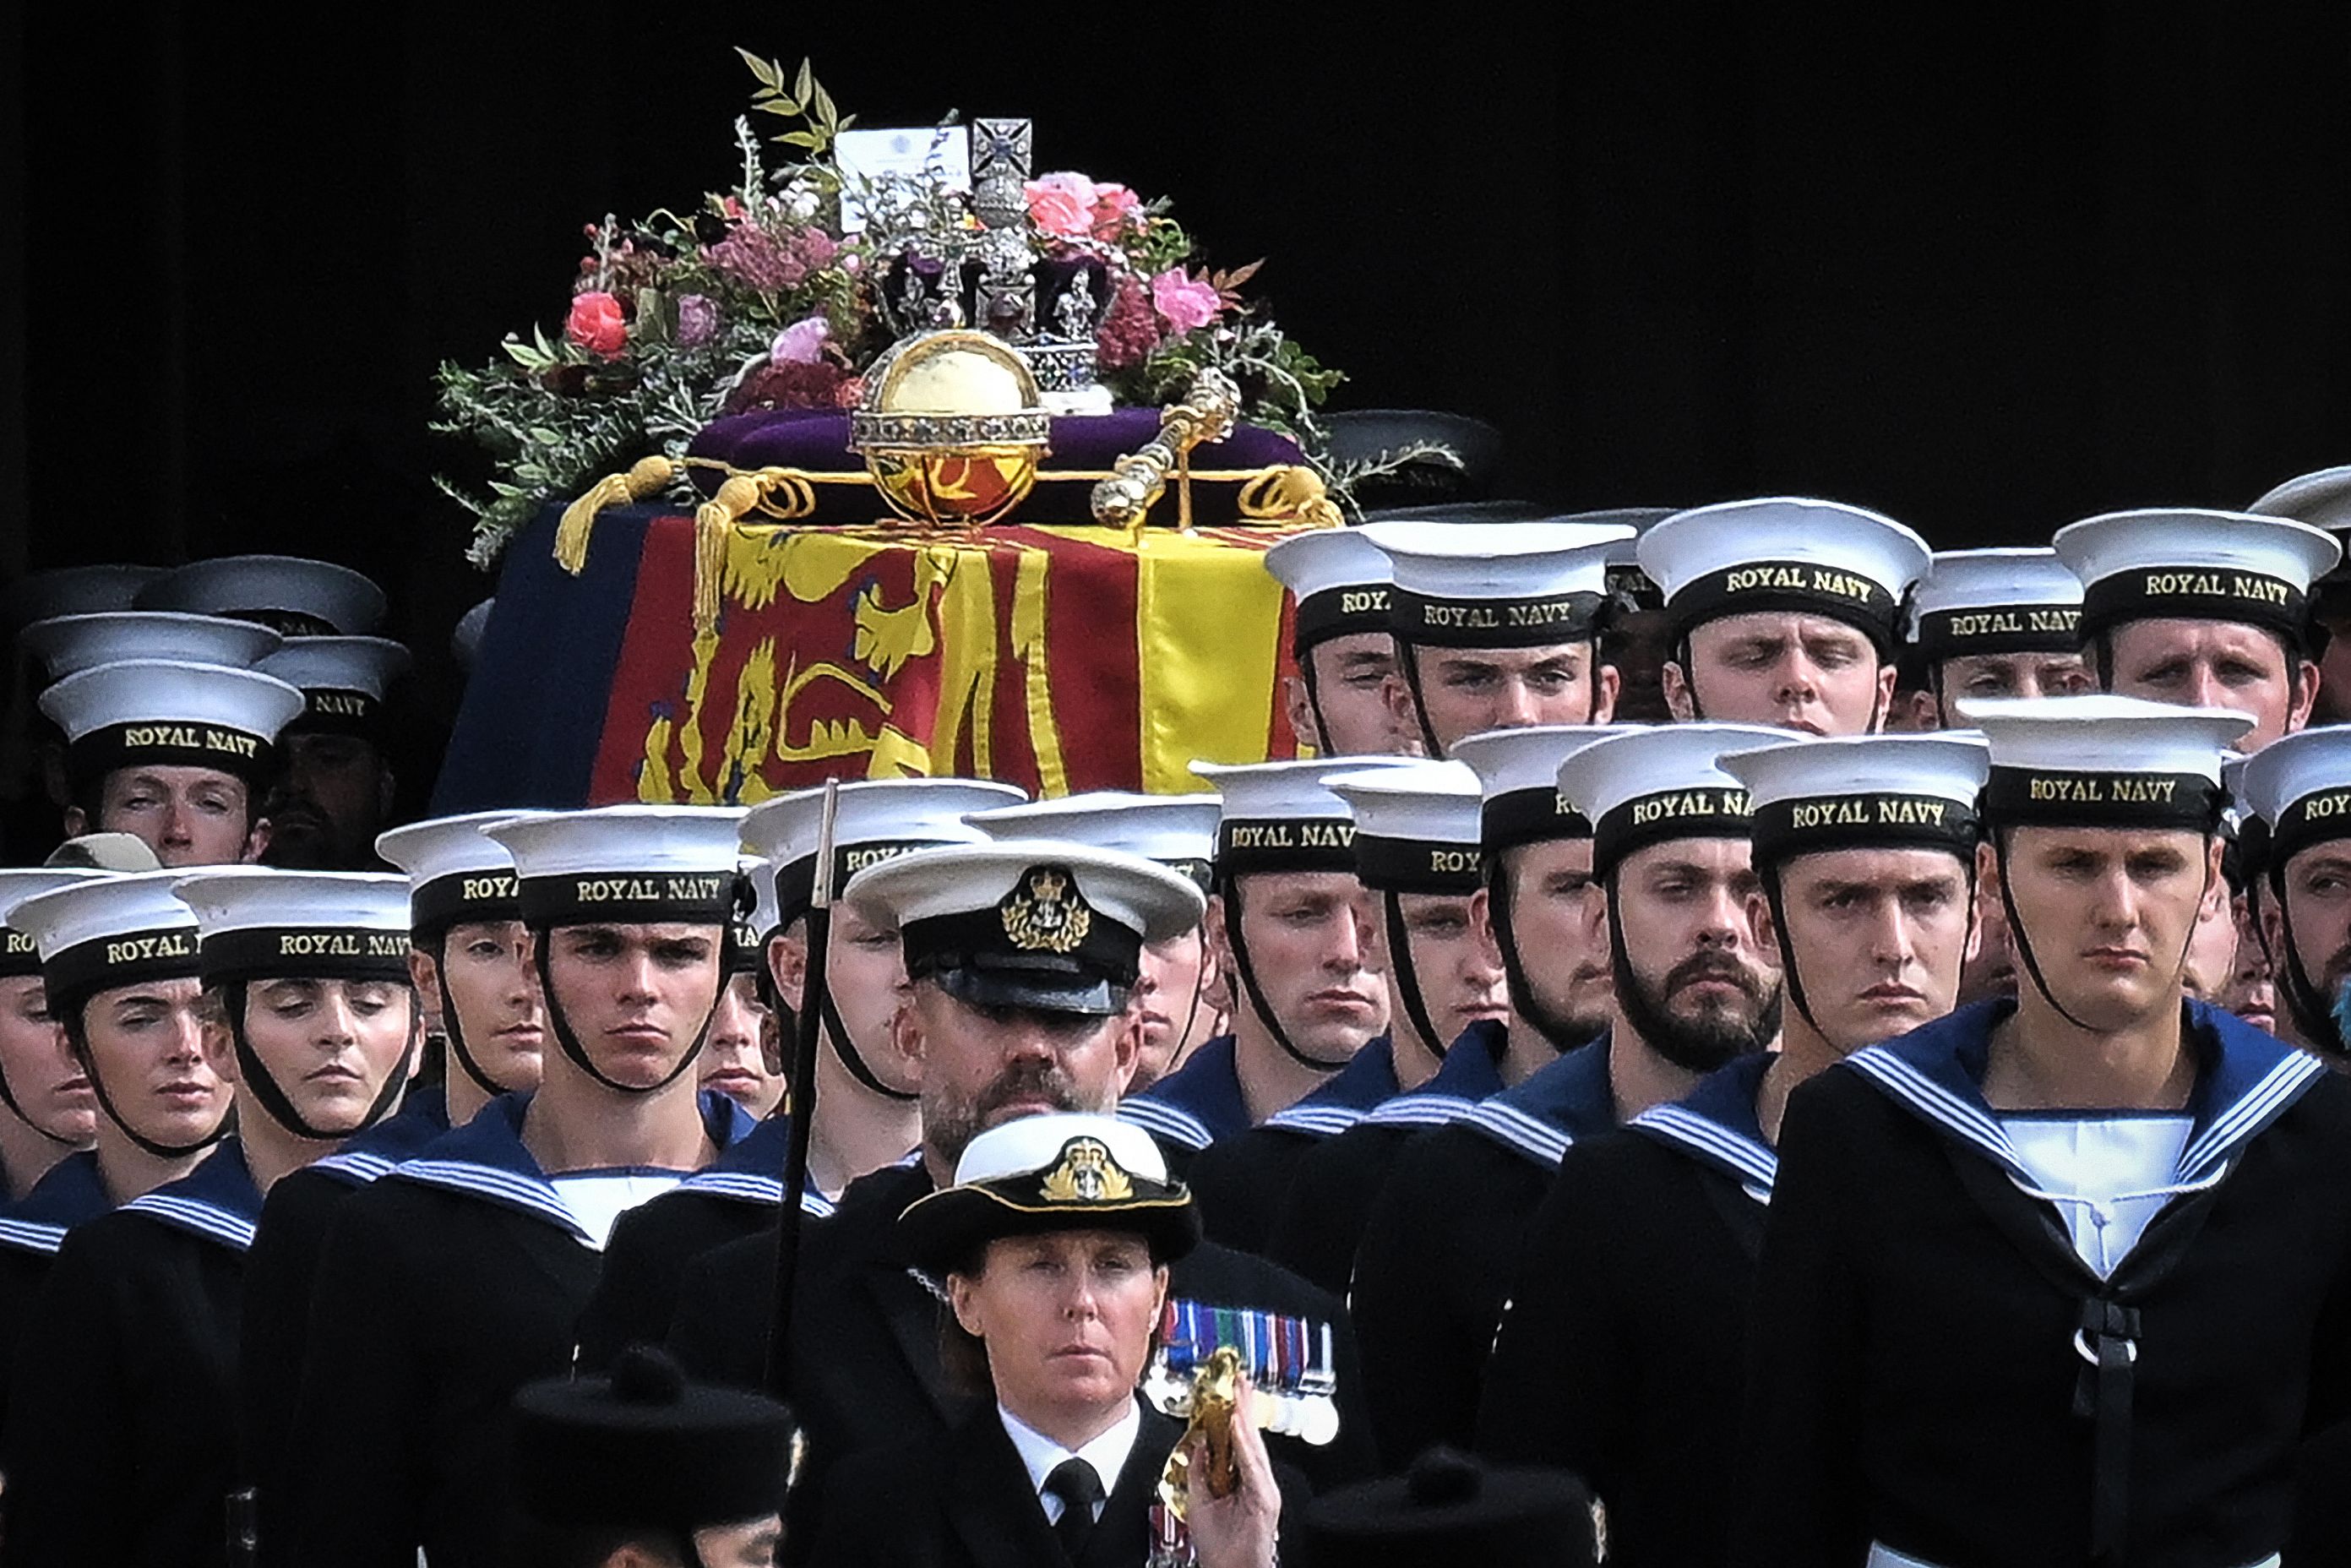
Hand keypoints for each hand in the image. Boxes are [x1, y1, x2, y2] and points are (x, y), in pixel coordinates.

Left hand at [1185, 1377, 1280, 1567]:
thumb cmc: (1219, 1548)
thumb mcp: (1199, 1501)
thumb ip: (1199, 1472)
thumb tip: (1197, 1444)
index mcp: (1241, 1481)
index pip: (1239, 1442)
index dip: (1235, 1414)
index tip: (1230, 1391)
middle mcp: (1255, 1483)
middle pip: (1250, 1439)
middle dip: (1244, 1408)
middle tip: (1239, 1381)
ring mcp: (1263, 1491)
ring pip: (1254, 1449)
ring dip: (1245, 1421)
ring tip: (1238, 1398)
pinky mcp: (1265, 1501)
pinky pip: (1254, 1468)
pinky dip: (1245, 1447)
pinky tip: (1239, 1429)